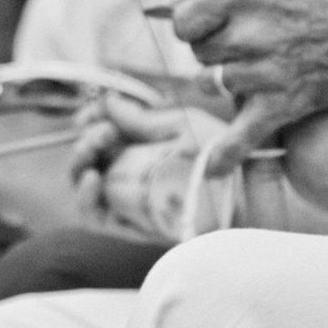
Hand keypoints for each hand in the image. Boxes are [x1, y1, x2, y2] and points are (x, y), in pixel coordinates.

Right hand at [71, 97, 226, 238]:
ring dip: (79, 163)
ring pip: (86, 183)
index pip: (103, 133)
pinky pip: (96, 216)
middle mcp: (135, 173)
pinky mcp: (134, 226)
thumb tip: (108, 101)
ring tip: (91, 150)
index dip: (90, 121)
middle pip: (91, 156)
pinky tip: (91, 177)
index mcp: (145, 147)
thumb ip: (142, 119)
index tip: (87, 114)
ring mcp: (132, 200)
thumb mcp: (180, 128)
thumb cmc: (222, 157)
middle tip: (103, 133)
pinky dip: (84, 197)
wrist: (249, 192)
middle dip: (88, 140)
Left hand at [171, 0, 327, 175]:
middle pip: (199, 54)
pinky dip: (227, 155)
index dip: (193, 22)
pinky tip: (213, 169)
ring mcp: (266, 72)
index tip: (209, 21)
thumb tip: (175, 3)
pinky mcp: (286, 103)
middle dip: (215, 46)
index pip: (183, 22)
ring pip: (214, 84)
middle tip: (251, 37)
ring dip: (227, 77)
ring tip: (259, 64)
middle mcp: (248, 34)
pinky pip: (246, 137)